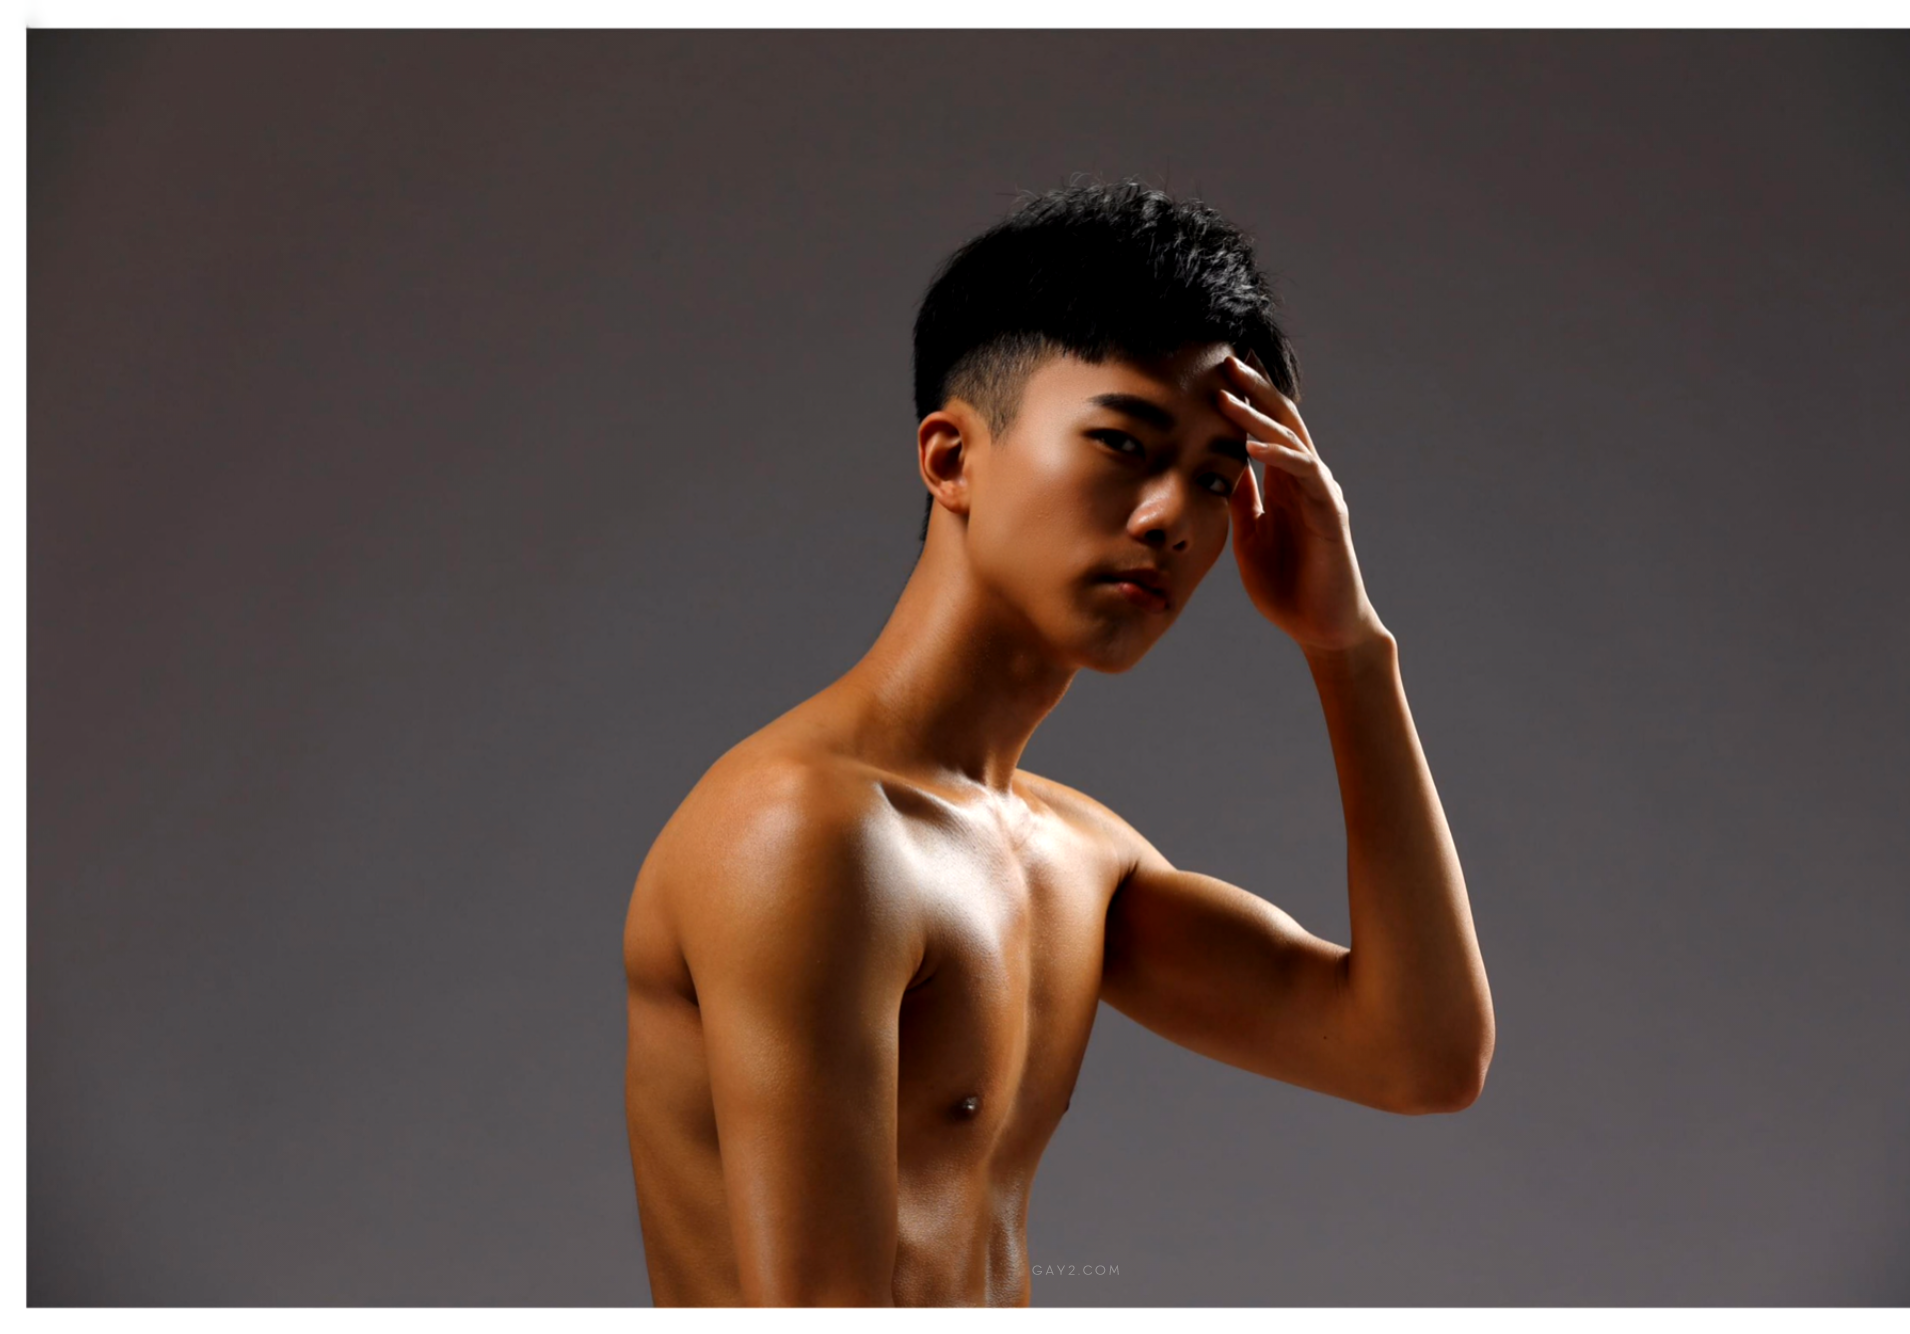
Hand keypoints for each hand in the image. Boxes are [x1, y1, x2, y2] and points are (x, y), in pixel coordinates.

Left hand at [1219, 352, 1387, 653]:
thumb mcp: (1248, 537)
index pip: (1263, 430)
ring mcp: (1320, 495)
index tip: (1213, 372)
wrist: (1322, 630)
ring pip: (1292, 441)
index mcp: (1283, 485)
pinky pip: (1306, 476)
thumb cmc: (1287, 587)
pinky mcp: (1330, 515)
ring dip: (1260, 416)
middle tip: (1225, 358)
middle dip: (1254, 390)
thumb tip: (1217, 468)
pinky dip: (1281, 458)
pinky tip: (1253, 446)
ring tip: (1228, 393)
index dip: (1243, 401)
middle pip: (1281, 422)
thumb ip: (1240, 502)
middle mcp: (1304, 481)